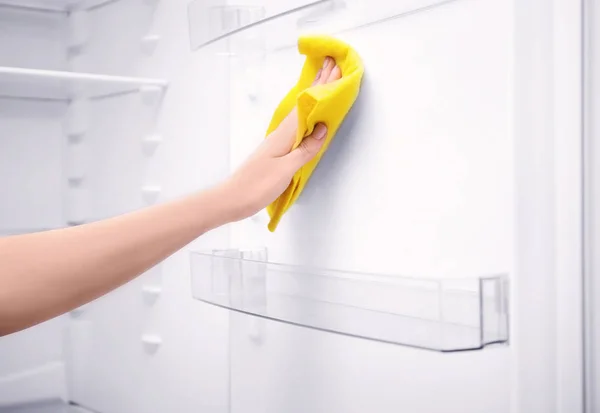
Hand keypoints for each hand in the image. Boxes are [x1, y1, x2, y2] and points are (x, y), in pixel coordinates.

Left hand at [222, 56, 341, 220]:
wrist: (233, 199)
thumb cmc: (257, 186)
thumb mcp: (285, 169)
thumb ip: (305, 149)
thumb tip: (323, 129)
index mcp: (284, 135)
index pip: (307, 106)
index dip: (322, 87)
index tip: (336, 68)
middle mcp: (281, 134)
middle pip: (304, 105)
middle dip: (319, 85)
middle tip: (332, 64)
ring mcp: (278, 142)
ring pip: (301, 113)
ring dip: (313, 97)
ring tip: (324, 82)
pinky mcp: (276, 152)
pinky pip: (296, 126)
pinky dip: (306, 115)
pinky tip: (308, 116)